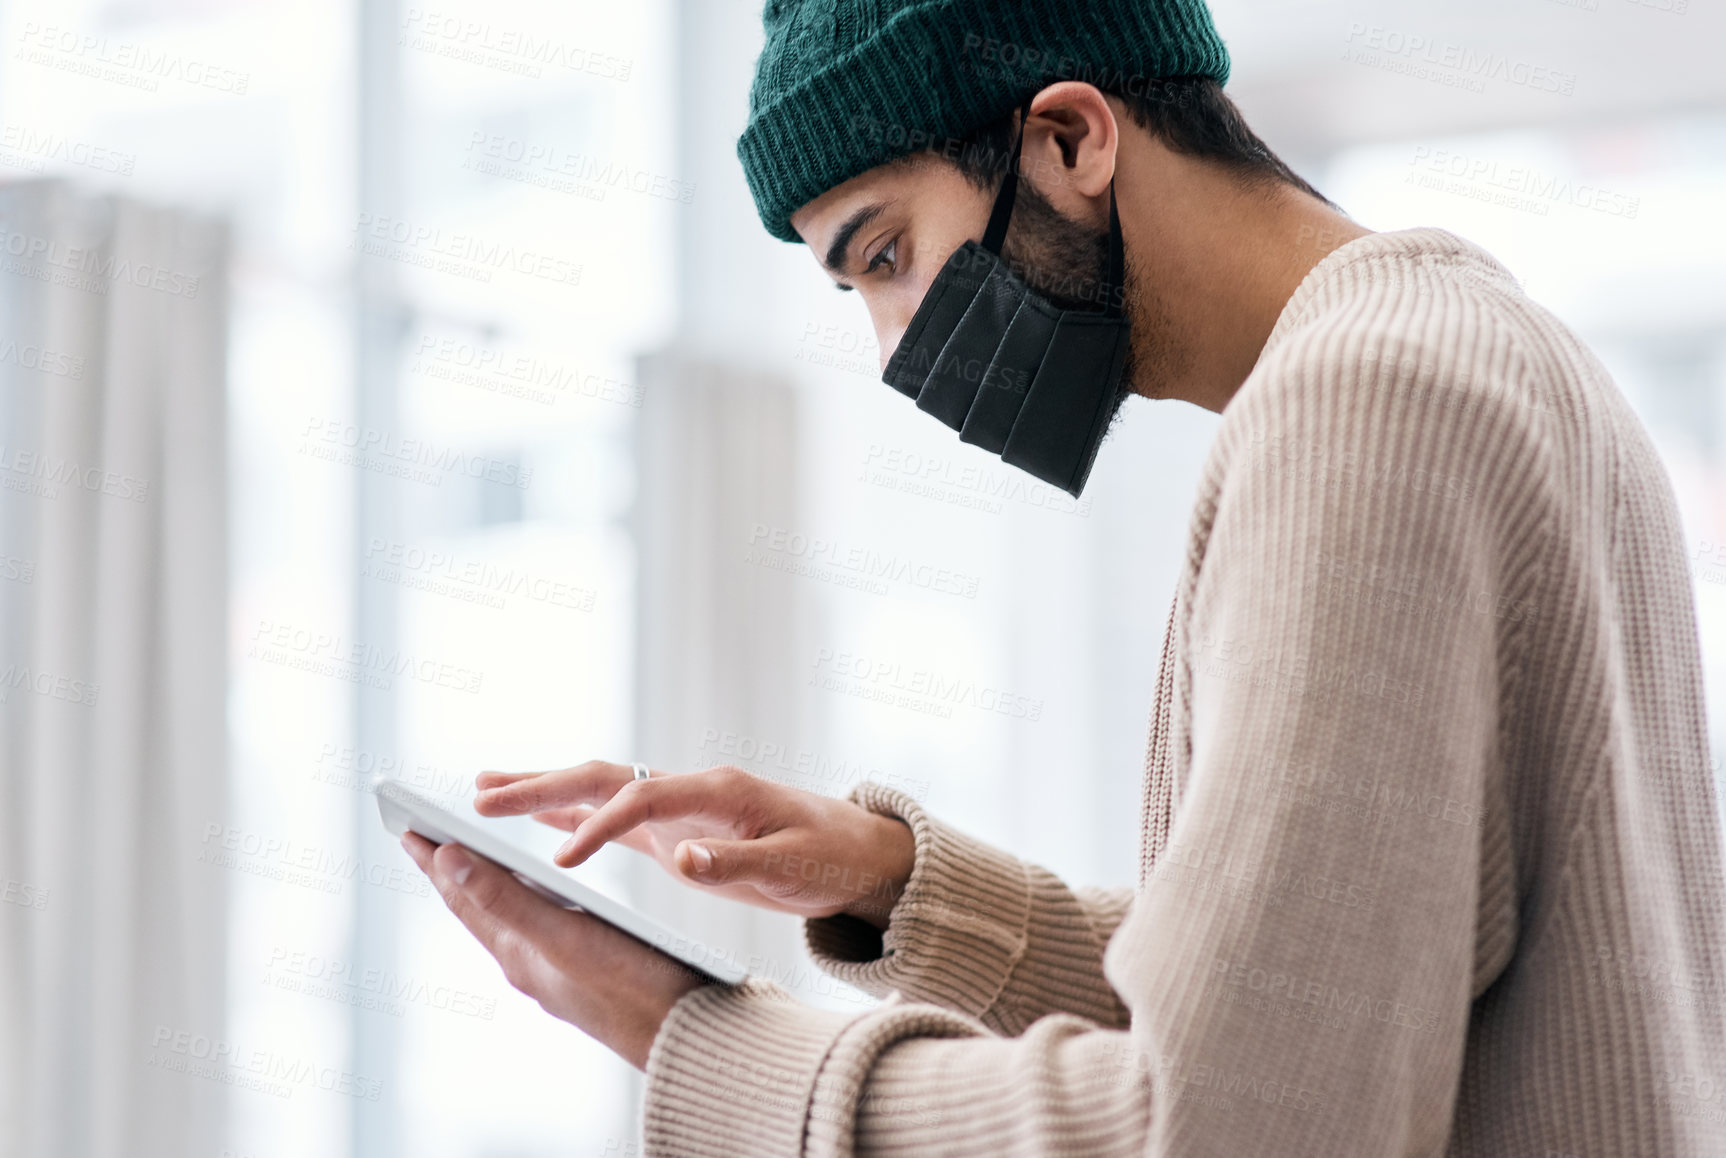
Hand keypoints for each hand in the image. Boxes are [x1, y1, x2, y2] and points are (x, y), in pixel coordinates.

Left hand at [399, 831, 703, 1069]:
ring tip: (469, 861)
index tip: (408, 828)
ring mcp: (558, 968)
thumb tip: (446, 857)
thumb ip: (505, 898)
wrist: (685, 1033)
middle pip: (480, 906)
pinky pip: (540, 925)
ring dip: (486, 883)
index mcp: (519, 953)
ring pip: (509, 916)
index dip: (434, 861)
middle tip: (426, 839)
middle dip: (453, 870)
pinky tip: (539, 897)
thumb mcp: (563, 936)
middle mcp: (531, 961)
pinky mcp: (587, 969)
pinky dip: (525, 898)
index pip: (463, 896)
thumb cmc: (631, 986)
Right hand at [473, 762, 915, 929]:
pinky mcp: (677, 827)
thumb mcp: (795, 867)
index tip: (559, 862)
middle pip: (603, 779)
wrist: (858, 848)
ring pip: (599, 790)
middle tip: (478, 798)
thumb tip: (685, 859)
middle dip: (540, 786)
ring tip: (482, 792)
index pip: (639, 799)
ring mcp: (679, 805)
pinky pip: (614, 814)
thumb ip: (740, 864)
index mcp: (717, 792)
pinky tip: (537, 821)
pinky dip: (571, 813)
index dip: (597, 826)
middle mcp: (690, 789)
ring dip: (543, 790)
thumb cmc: (831, 855)